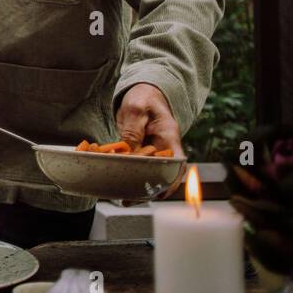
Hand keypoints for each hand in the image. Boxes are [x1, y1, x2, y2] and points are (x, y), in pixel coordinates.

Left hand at [116, 82, 184, 197]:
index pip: (177, 162)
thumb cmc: (143, 97)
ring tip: (122, 198)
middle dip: (149, 188)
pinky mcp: (141, 151)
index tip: (161, 192)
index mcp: (168, 136)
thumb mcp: (136, 109)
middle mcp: (163, 146)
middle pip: (162, 173)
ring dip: (137, 184)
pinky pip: (136, 165)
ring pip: (149, 172)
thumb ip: (133, 129)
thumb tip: (130, 150)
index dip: (172, 180)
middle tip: (131, 199)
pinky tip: (115, 181)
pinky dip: (127, 173)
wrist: (143, 92)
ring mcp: (153, 150)